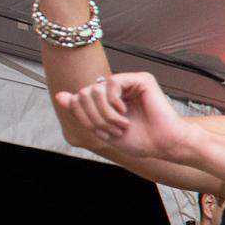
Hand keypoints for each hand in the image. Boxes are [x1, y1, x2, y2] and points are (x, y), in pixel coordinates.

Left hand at [56, 72, 192, 161]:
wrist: (164, 144)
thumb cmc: (140, 140)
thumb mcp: (102, 129)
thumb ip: (81, 112)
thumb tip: (60, 95)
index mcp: (108, 100)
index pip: (79, 98)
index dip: (84, 117)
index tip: (103, 133)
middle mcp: (118, 89)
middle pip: (84, 93)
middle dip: (94, 117)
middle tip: (112, 130)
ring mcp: (129, 83)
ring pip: (95, 89)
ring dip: (104, 113)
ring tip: (120, 125)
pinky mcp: (141, 79)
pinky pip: (112, 82)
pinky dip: (113, 101)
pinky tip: (124, 112)